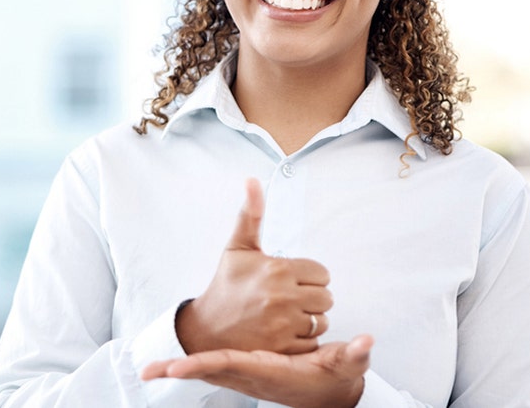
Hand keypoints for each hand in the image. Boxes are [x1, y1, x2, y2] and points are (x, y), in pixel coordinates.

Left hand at [142, 335, 372, 407]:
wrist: (332, 396)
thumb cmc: (339, 377)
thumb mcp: (349, 364)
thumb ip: (355, 354)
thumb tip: (366, 342)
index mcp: (272, 370)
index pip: (233, 364)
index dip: (205, 364)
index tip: (179, 366)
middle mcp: (256, 375)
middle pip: (211, 371)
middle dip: (180, 371)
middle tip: (147, 370)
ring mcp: (250, 376)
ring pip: (210, 372)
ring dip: (181, 370)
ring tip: (149, 369)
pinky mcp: (250, 372)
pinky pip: (217, 369)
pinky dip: (195, 367)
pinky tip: (177, 365)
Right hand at [177, 178, 333, 354]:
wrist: (203, 330)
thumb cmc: (226, 285)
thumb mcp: (238, 246)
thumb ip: (252, 213)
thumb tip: (252, 180)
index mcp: (278, 269)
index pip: (323, 274)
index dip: (310, 278)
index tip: (291, 281)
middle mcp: (282, 297)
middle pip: (326, 298)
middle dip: (312, 299)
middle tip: (289, 300)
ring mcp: (282, 325)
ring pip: (321, 321)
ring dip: (309, 320)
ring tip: (285, 316)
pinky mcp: (281, 350)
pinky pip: (312, 343)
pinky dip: (303, 341)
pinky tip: (283, 333)